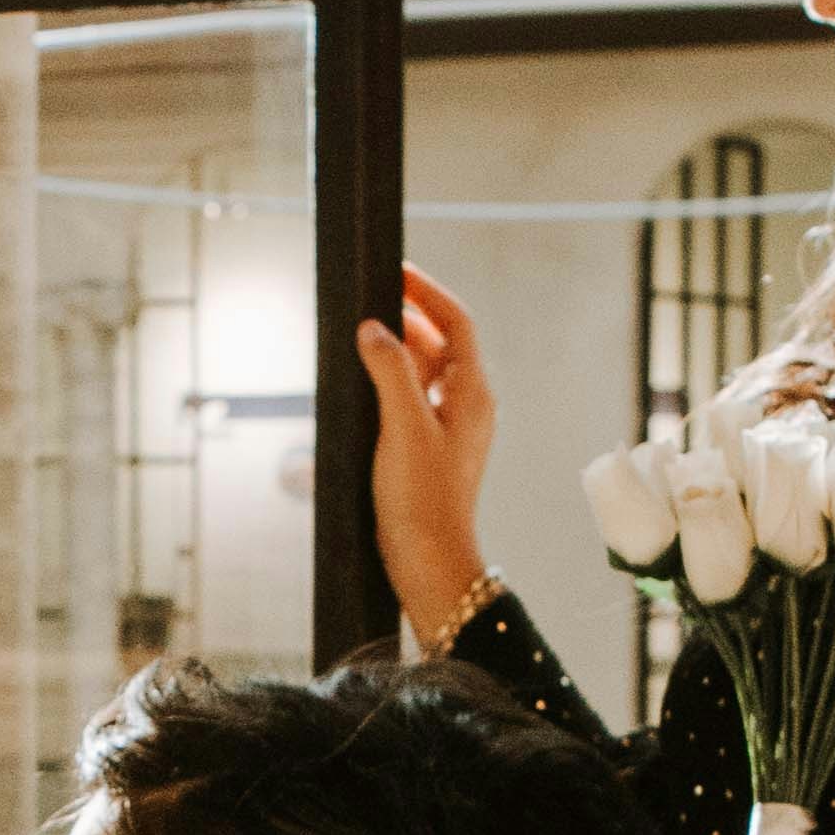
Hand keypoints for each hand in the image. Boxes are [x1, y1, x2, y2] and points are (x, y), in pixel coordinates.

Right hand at [349, 262, 500, 645]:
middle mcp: (467, 406)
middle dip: (408, 319)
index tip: (396, 271)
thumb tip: (374, 328)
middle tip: (369, 301)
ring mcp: (449, 429)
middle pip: (441, 345)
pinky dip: (389, 385)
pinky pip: (411, 401)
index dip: (428, 293)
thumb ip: (389, 372)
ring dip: (396, 352)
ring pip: (425, 374)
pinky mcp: (429, 451)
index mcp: (473, 394)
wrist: (428, 563)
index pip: (457, 323)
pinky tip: (362, 389)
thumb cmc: (423, 500)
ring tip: (360, 338)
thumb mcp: (402, 428)